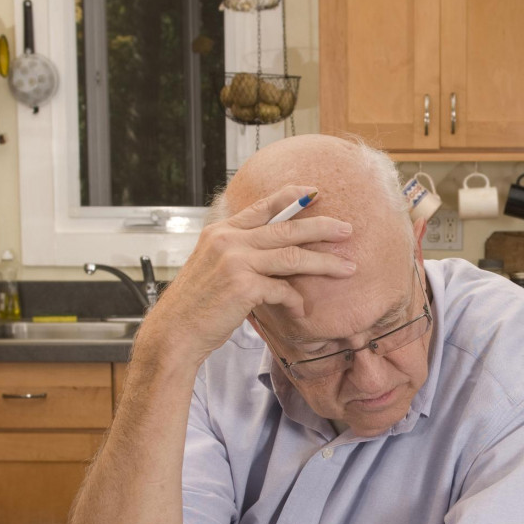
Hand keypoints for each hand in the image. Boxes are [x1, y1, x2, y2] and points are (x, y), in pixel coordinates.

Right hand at [141, 186, 355, 366]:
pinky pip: (283, 290)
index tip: (315, 191)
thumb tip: (272, 250)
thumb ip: (238, 251)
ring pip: (293, 256)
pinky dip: (296, 301)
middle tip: (347, 229)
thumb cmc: (197, 304)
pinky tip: (302, 310)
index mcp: (221, 231)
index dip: (292, 196)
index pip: (262, 206)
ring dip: (325, 263)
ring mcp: (236, 262)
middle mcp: (228, 240)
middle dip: (322, 226)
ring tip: (347, 267)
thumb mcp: (213, 266)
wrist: (176, 331)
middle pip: (287, 228)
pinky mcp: (243, 286)